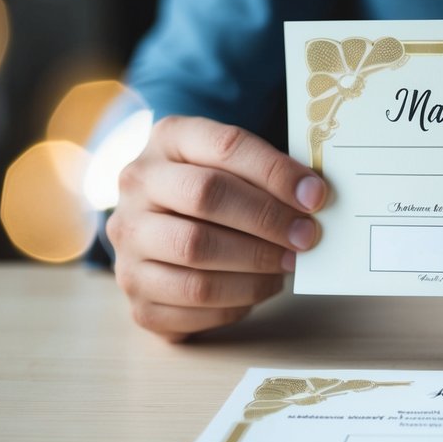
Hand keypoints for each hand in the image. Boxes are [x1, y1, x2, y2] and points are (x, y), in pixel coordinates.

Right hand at [106, 116, 326, 340]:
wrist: (167, 237)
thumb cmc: (219, 195)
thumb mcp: (239, 167)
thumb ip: (271, 175)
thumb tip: (314, 197)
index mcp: (169, 139)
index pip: (225, 145)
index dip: (274, 172)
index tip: (315, 196)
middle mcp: (136, 185)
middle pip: (205, 196)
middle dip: (266, 218)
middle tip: (307, 236)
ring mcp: (127, 243)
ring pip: (195, 251)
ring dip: (256, 262)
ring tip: (288, 264)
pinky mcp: (138, 297)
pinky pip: (193, 302)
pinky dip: (238, 299)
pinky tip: (261, 287)